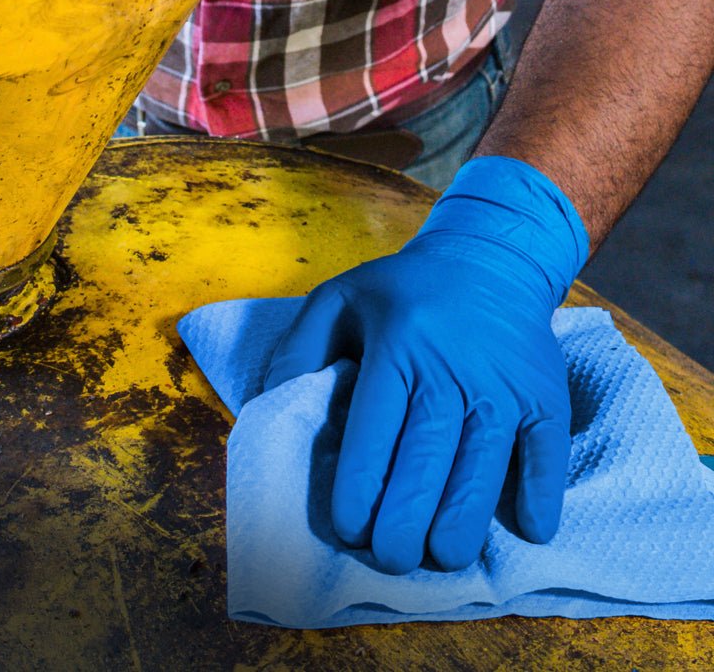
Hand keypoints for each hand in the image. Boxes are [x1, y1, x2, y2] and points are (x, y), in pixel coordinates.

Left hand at [263, 157, 588, 573]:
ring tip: (440, 557)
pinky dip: (540, 495)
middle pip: (426, 460)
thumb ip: (299, 349)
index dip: (361, 486)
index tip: (349, 527)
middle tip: (390, 558)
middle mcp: (451, 369)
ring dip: (462, 521)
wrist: (490, 259)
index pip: (374, 430)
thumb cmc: (403, 291)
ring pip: (482, 468)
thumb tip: (269, 403)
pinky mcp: (545, 396)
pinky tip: (527, 529)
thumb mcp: (338, 299)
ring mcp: (503, 386)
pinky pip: (547, 454)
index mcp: (396, 347)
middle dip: (405, 521)